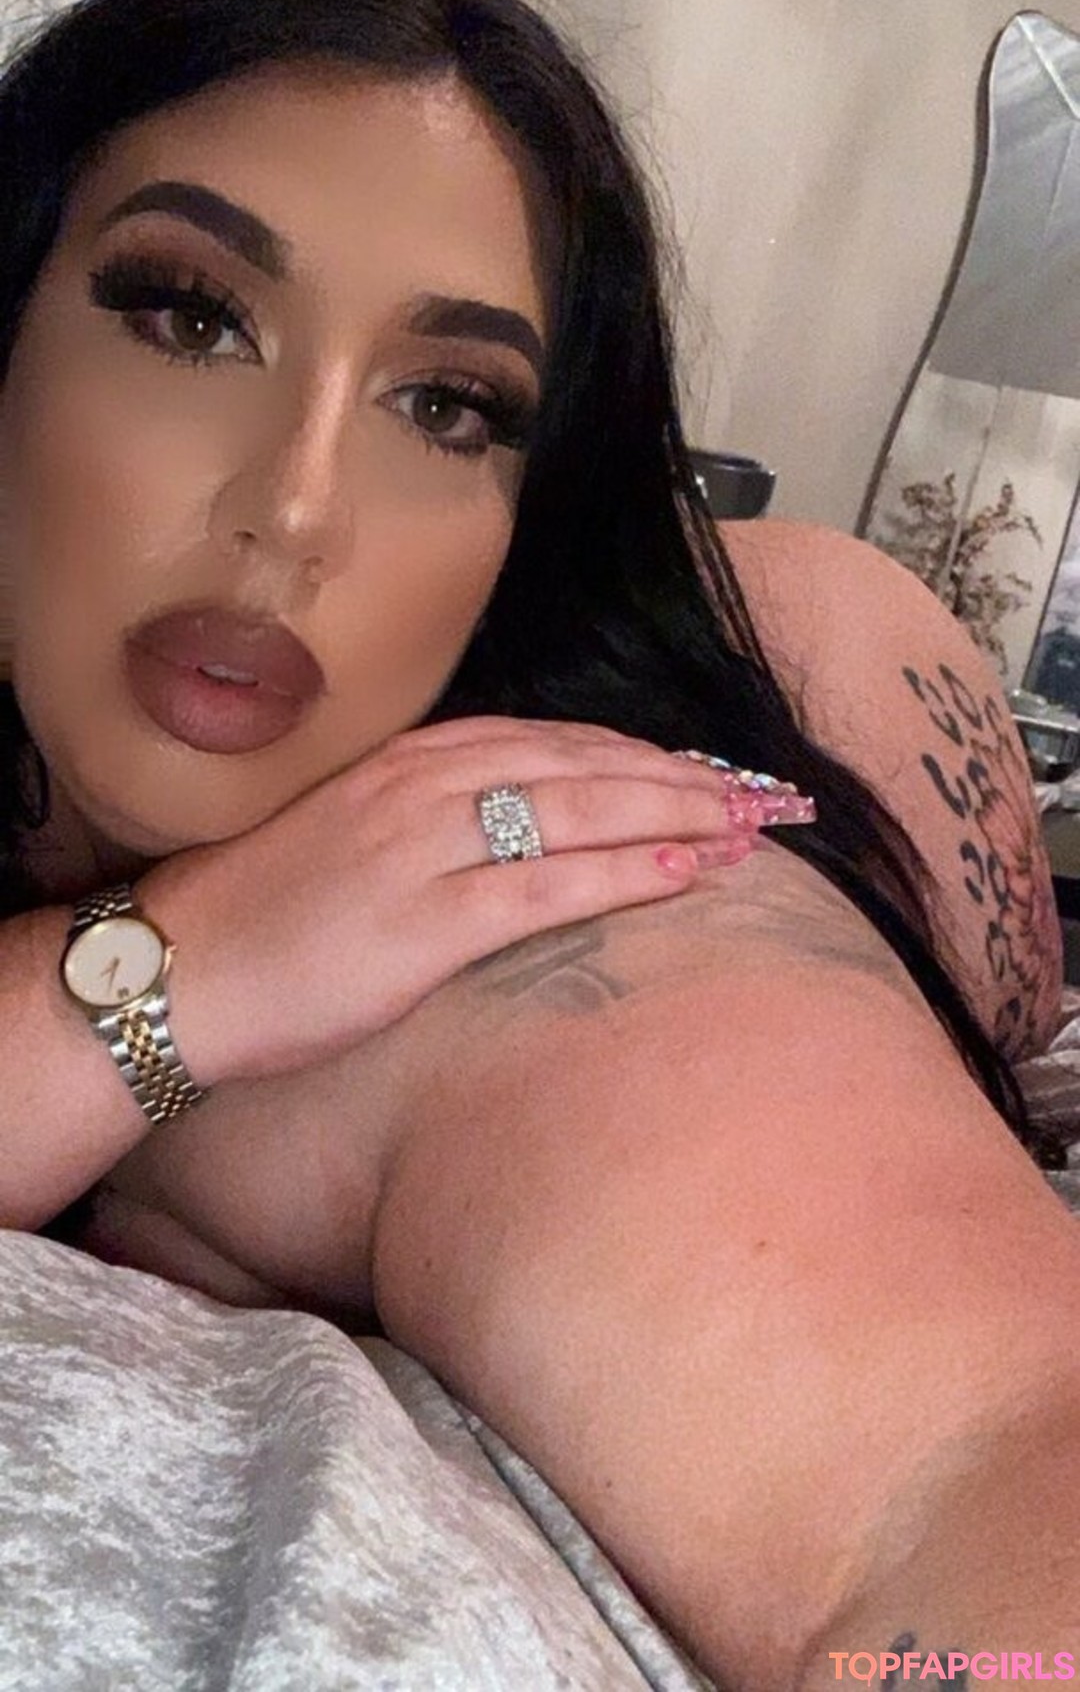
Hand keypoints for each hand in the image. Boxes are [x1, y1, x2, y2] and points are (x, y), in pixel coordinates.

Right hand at [135, 715, 798, 1086]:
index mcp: (412, 762)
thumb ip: (438, 821)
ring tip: (757, 826)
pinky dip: (626, 873)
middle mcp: (426, 786)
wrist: (179, 972)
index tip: (714, 771)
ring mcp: (424, 848)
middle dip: (689, 778)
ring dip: (680, 814)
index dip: (645, 755)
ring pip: (580, 810)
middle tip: (772, 795)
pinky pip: (546, 886)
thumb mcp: (356, 840)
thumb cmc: (268, 917)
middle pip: (586, 764)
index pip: (556, 741)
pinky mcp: (423, 921)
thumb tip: (519, 833)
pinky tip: (689, 873)